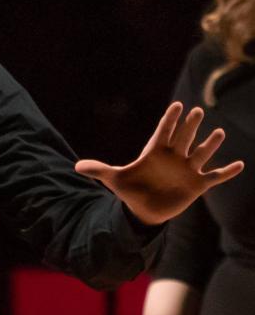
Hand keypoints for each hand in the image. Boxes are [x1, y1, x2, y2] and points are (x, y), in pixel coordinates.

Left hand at [75, 102, 243, 224]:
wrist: (143, 209)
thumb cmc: (130, 190)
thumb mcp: (113, 179)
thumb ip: (98, 170)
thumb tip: (76, 167)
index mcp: (154, 152)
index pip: (163, 131)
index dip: (169, 119)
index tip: (176, 105)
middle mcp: (173, 157)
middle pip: (183, 137)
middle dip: (190, 126)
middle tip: (197, 110)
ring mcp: (187, 169)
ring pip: (201, 153)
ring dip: (210, 145)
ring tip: (219, 133)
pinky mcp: (196, 185)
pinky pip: (215, 176)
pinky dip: (227, 172)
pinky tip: (240, 165)